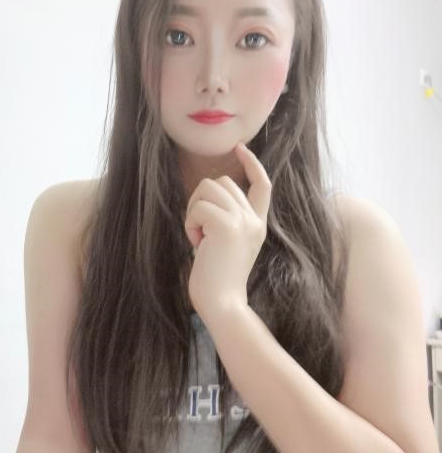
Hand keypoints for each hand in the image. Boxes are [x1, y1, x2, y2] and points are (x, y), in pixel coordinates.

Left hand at [184, 142, 271, 319]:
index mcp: (257, 224)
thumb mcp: (227, 246)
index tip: (239, 148)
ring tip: (198, 238)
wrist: (223, 304)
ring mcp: (243, 221)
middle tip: (199, 232)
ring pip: (207, 188)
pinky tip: (196, 243)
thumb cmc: (216, 281)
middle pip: (221, 181)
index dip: (251, 164)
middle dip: (201, 200)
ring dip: (193, 211)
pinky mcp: (227, 226)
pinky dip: (190, 222)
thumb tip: (207, 196)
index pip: (262, 184)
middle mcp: (253, 220)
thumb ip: (226, 221)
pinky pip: (198, 206)